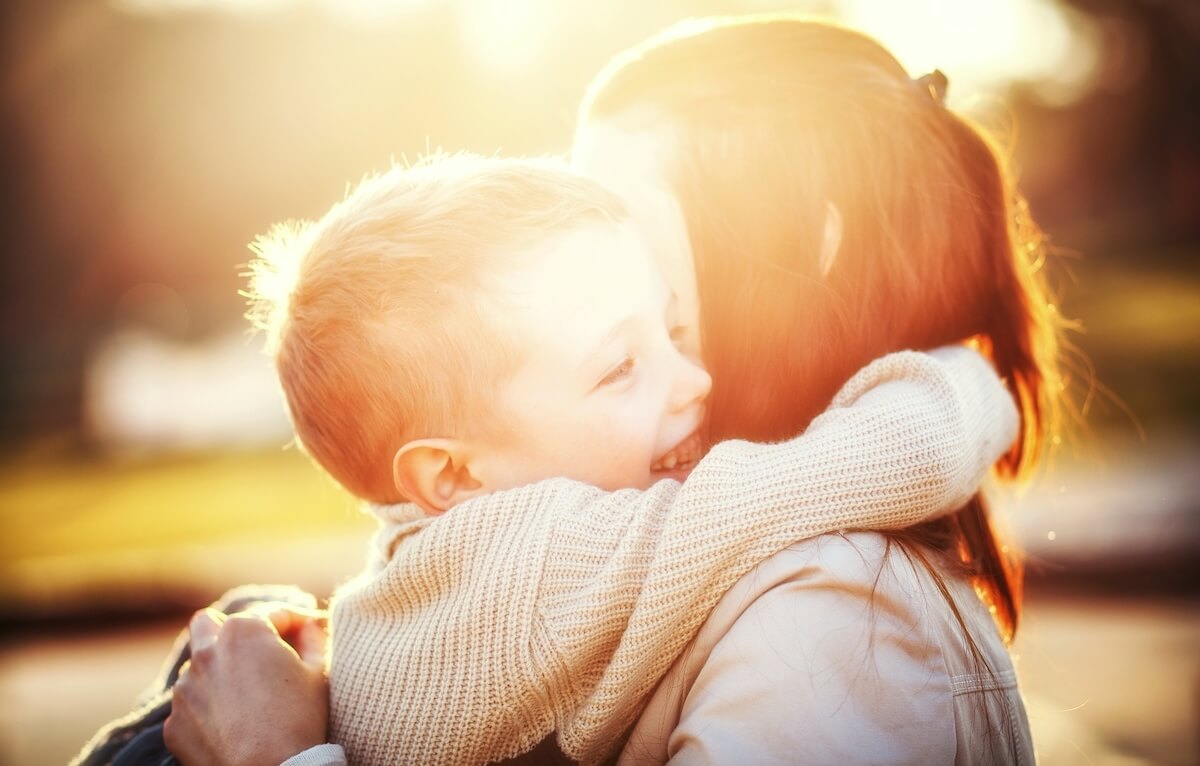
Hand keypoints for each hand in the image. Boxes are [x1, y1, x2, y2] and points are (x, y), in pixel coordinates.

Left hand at [163, 608, 329, 765]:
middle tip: (253, 652)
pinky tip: (229, 724)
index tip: (307, 633)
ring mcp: (185, 689)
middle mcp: (206, 652)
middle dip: (230, 632)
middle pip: (207, 624)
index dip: (296, 622)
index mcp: (244, 631)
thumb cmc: (299, 719)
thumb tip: (309, 624)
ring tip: (243, 696)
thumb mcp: (318, 671)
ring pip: (195, 668)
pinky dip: (206, 709)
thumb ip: (313, 636)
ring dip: (216, 673)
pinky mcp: (174, 722)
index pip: (272, 614)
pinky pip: (189, 707)